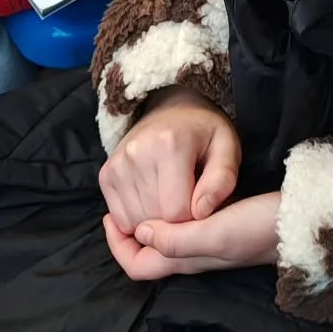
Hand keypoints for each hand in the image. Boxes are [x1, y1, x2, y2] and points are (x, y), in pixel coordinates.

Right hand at [100, 87, 241, 235]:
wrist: (171, 109)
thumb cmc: (203, 132)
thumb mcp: (227, 147)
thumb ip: (222, 180)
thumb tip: (201, 212)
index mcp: (170, 145)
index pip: (177, 212)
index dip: (194, 216)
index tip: (202, 201)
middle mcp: (137, 154)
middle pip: (155, 219)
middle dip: (175, 220)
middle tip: (188, 197)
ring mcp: (117, 164)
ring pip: (136, 222)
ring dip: (156, 220)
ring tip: (172, 195)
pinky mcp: (106, 174)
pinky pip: (121, 219)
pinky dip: (138, 217)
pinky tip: (154, 198)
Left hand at [103, 191, 281, 279]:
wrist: (301, 218)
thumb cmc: (260, 226)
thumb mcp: (217, 232)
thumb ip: (177, 239)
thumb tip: (140, 233)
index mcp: (188, 258)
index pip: (138, 266)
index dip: (118, 246)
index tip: (110, 217)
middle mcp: (194, 251)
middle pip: (148, 251)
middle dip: (131, 228)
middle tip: (125, 196)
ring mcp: (209, 237)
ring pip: (165, 234)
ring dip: (149, 215)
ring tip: (145, 188)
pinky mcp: (223, 221)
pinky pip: (184, 219)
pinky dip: (172, 204)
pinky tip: (178, 186)